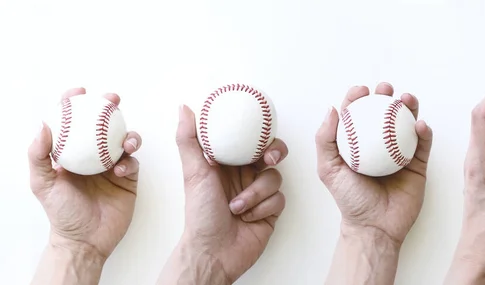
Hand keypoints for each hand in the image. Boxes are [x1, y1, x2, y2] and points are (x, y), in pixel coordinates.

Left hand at [28, 88, 141, 283]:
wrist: (86, 240)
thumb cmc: (62, 213)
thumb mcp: (43, 184)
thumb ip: (38, 155)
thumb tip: (43, 125)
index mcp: (72, 153)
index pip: (73, 122)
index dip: (75, 103)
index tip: (80, 93)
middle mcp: (93, 156)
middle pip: (104, 125)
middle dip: (110, 108)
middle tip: (113, 101)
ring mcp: (113, 166)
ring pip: (125, 140)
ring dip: (128, 135)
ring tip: (126, 143)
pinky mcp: (129, 178)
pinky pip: (134, 162)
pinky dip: (130, 162)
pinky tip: (121, 170)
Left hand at [157, 105, 287, 283]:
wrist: (213, 252)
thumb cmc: (200, 214)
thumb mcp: (193, 172)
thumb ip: (189, 139)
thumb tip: (185, 108)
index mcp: (227, 163)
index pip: (250, 139)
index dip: (260, 133)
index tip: (260, 135)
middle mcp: (244, 175)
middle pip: (271, 153)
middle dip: (273, 155)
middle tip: (267, 161)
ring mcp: (259, 193)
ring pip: (275, 178)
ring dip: (256, 192)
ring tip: (237, 206)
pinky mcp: (270, 211)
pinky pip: (279, 198)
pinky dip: (262, 208)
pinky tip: (248, 217)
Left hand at [316, 82, 432, 244]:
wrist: (375, 227)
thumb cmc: (350, 200)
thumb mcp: (329, 169)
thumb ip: (325, 140)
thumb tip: (331, 109)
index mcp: (358, 144)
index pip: (358, 115)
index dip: (358, 98)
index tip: (361, 90)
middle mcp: (379, 146)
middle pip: (384, 114)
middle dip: (385, 96)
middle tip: (385, 89)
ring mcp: (400, 153)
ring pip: (407, 124)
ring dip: (409, 107)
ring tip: (406, 98)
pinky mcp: (418, 164)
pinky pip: (423, 144)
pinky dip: (424, 131)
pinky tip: (420, 124)